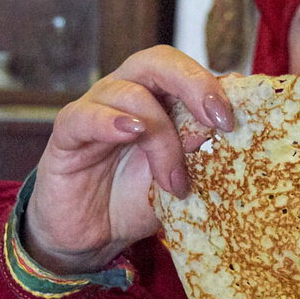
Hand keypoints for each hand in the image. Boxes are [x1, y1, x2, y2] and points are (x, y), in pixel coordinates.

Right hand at [24, 46, 234, 273]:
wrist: (92, 237)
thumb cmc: (135, 201)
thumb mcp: (178, 179)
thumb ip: (198, 155)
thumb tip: (225, 130)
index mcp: (157, 98)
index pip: (184, 70)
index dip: (211, 85)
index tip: (232, 120)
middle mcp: (126, 93)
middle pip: (156, 61)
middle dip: (193, 84)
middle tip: (217, 121)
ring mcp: (95, 109)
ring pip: (129, 93)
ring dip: (160, 137)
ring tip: (173, 181)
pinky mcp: (66, 134)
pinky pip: (85, 115)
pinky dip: (110, 121)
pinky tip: (131, 132)